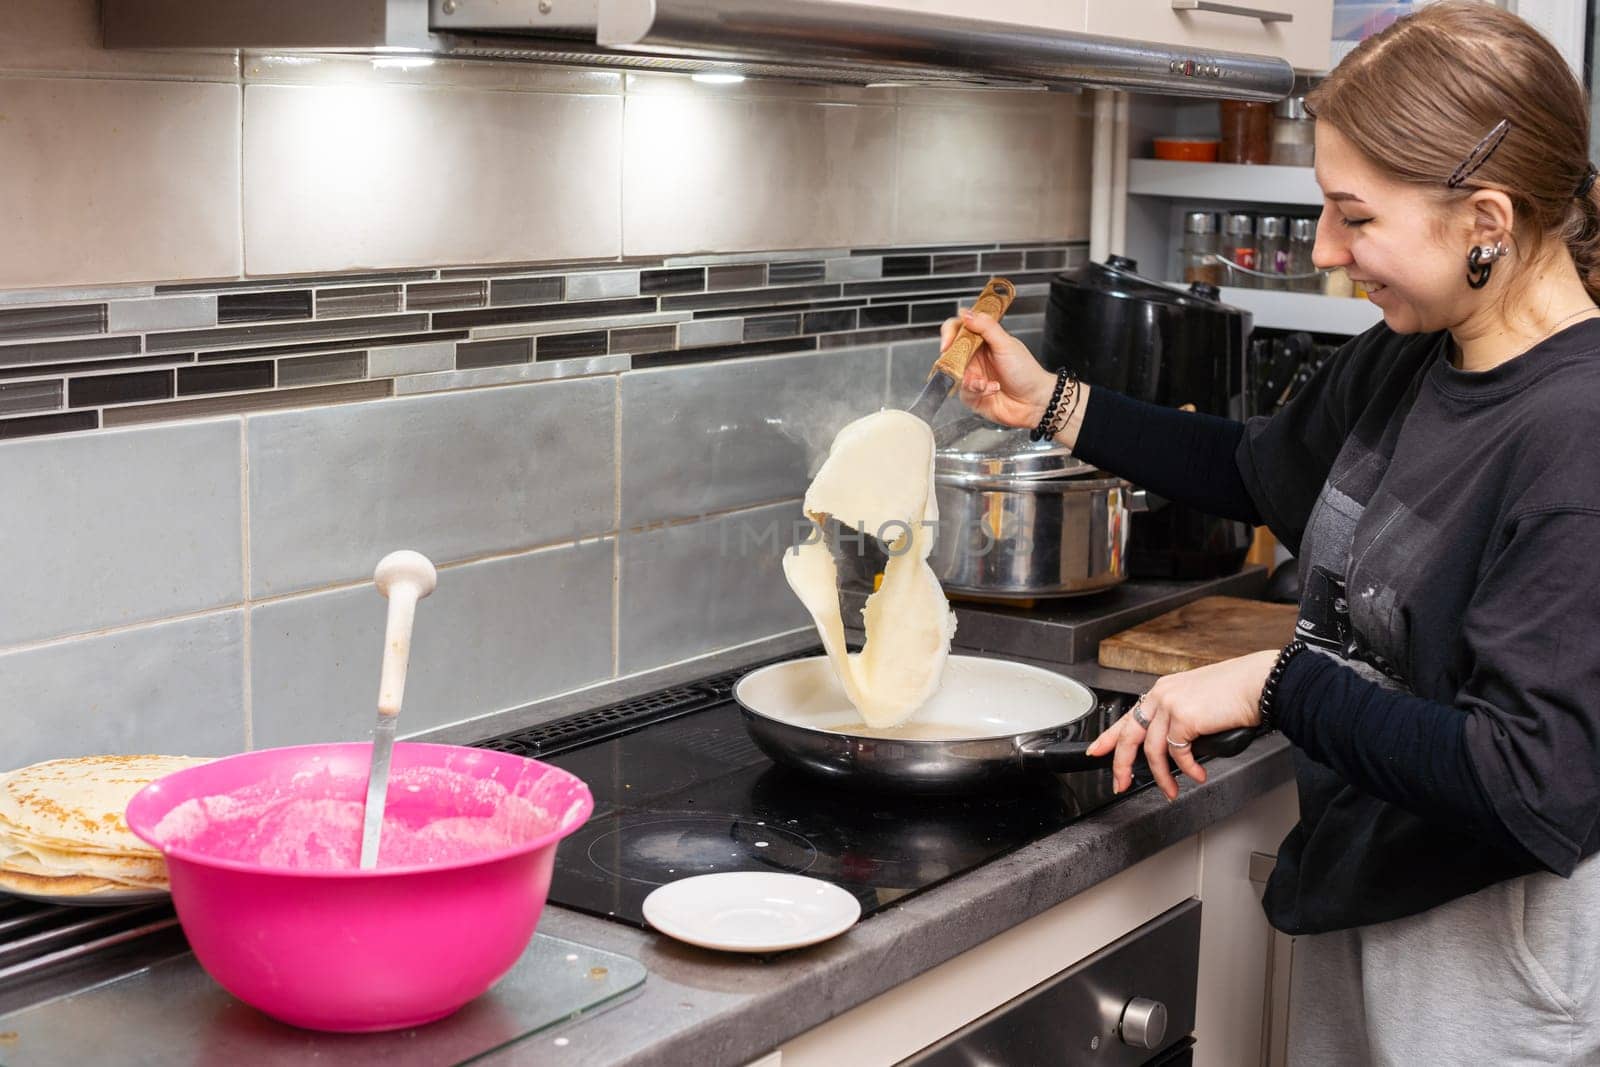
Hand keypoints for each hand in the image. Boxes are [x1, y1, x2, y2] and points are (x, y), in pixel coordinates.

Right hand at [938, 308, 1056, 429]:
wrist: (1035, 401)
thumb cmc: (1026, 372)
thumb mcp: (1006, 344)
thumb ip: (986, 327)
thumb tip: (966, 313)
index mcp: (983, 340)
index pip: (958, 329)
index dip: (949, 334)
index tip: (948, 342)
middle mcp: (975, 357)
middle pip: (950, 352)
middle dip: (954, 360)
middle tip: (962, 364)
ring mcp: (972, 376)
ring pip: (954, 374)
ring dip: (969, 379)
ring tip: (984, 382)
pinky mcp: (972, 395)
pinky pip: (964, 392)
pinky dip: (978, 391)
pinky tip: (992, 389)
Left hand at [1084, 649, 1277, 800]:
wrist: (1262, 682)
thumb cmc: (1240, 690)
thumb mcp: (1200, 699)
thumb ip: (1182, 717)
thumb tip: (1177, 744)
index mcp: (1164, 689)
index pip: (1128, 716)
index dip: (1108, 737)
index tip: (1096, 751)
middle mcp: (1162, 694)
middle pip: (1129, 736)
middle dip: (1121, 765)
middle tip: (1120, 784)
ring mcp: (1171, 705)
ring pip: (1153, 751)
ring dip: (1162, 777)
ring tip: (1171, 791)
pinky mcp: (1185, 718)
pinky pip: (1179, 754)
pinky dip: (1188, 769)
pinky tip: (1197, 774)